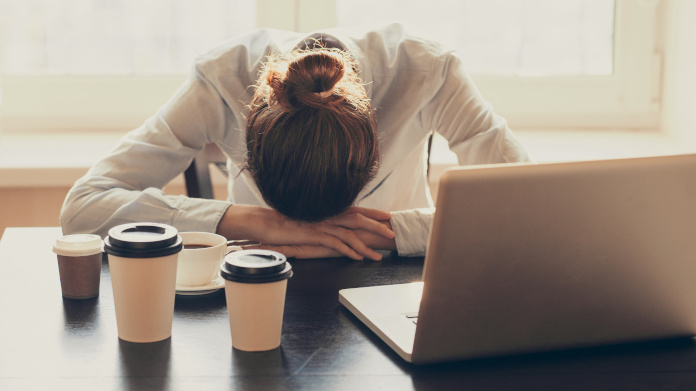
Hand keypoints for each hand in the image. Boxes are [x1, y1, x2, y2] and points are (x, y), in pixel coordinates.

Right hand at [245, 219, 396, 259]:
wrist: (265, 222)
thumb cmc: (284, 223)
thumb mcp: (307, 221)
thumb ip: (320, 223)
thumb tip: (332, 228)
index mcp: (327, 210)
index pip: (354, 209)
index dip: (372, 212)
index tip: (386, 215)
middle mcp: (327, 215)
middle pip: (358, 218)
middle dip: (377, 226)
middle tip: (392, 233)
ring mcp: (321, 224)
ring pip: (350, 233)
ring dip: (366, 245)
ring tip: (378, 255)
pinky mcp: (314, 234)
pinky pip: (336, 243)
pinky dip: (349, 251)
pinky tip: (358, 258)